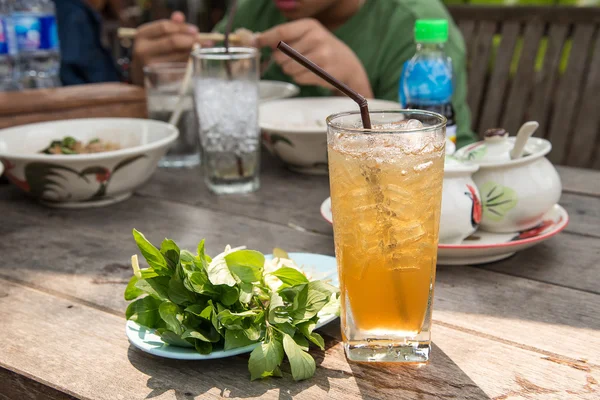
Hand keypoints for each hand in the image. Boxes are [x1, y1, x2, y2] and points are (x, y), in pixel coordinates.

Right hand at [131, 12, 206, 85]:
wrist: (141, 73)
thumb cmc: (153, 50)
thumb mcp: (157, 35)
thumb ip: (170, 25)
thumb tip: (180, 16)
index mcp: (142, 35)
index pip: (164, 27)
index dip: (182, 28)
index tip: (196, 30)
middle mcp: (143, 50)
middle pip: (172, 42)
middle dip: (192, 40)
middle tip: (207, 41)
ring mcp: (150, 66)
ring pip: (178, 56)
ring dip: (194, 52)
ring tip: (204, 50)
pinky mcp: (159, 79)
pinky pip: (180, 69)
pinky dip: (190, 63)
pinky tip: (196, 60)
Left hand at [256, 19, 372, 97]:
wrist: (348, 65)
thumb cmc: (322, 49)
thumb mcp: (308, 36)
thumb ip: (286, 37)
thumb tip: (256, 40)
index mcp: (310, 25)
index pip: (281, 31)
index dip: (265, 38)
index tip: (254, 42)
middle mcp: (316, 38)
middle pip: (281, 54)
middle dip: (281, 60)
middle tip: (292, 60)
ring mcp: (321, 55)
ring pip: (288, 68)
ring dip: (290, 70)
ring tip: (303, 67)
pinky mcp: (323, 72)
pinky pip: (298, 78)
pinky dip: (299, 78)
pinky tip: (310, 74)